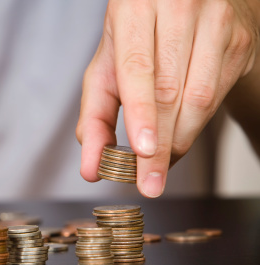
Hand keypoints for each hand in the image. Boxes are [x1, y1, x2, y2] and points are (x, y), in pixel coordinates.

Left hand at [77, 0, 258, 196]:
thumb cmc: (137, 34)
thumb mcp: (107, 64)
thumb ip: (94, 115)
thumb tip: (91, 167)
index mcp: (136, 7)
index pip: (138, 67)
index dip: (141, 112)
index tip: (143, 150)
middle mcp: (179, 9)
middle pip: (170, 90)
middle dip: (159, 146)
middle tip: (149, 183)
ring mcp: (215, 23)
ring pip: (199, 98)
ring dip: (178, 141)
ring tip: (159, 165)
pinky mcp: (238, 42)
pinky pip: (216, 97)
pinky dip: (194, 126)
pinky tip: (178, 136)